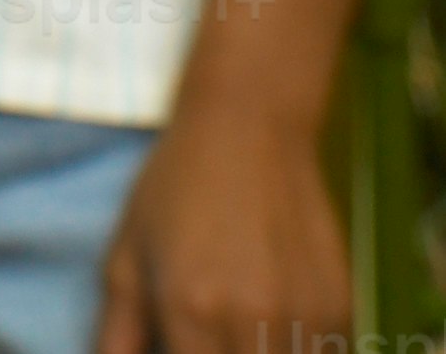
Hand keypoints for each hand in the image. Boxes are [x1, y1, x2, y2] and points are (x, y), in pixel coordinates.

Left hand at [97, 88, 352, 353]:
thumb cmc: (175, 189)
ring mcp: (305, 317)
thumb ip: (117, 335)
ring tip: (237, 320)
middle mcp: (253, 320)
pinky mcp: (340, 309)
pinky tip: (272, 315)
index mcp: (192, 309)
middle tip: (207, 336)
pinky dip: (295, 350)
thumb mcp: (127, 256)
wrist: (251, 126)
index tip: (180, 345)